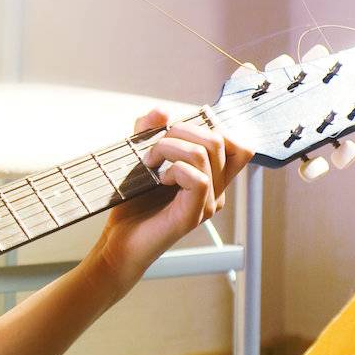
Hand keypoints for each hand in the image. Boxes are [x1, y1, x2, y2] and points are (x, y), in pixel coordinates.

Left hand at [86, 107, 254, 298]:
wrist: (118, 243)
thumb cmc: (132, 205)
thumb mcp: (139, 159)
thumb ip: (148, 133)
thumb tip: (162, 111)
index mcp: (210, 178)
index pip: (236, 145)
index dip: (210, 127)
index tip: (174, 132)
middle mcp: (215, 191)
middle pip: (221, 141)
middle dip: (182, 130)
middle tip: (153, 147)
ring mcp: (207, 204)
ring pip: (207, 154)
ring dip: (169, 147)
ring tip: (149, 162)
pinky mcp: (192, 215)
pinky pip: (198, 178)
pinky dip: (174, 169)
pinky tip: (157, 179)